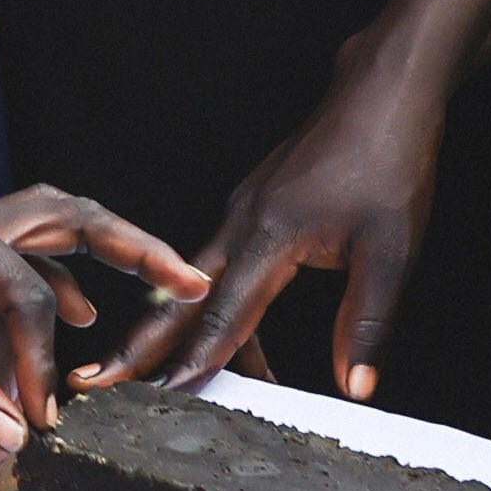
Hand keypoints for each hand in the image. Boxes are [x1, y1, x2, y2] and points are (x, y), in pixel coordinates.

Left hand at [0, 189, 204, 490]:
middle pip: (67, 217)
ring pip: (48, 230)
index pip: (25, 290)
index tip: (43, 418)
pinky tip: (78, 315)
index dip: (38, 359)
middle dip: (132, 246)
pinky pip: (19, 261)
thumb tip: (17, 439)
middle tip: (192, 275)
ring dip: (105, 253)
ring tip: (168, 278)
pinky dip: (56, 282)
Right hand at [104, 58, 447, 400]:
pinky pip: (223, 269)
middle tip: (99, 381)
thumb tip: (355, 386)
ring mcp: (243, 213)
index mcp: (269, 234)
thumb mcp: (391, 251)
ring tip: (185, 385)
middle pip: (181, 298)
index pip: (223, 313)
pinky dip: (220, 309)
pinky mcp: (254, 209)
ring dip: (188, 334)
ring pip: (202, 287)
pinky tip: (245, 342)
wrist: (383, 93)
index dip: (194, 360)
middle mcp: (242, 223)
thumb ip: (365, 323)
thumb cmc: (388, 160)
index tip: (162, 396)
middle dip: (140, 345)